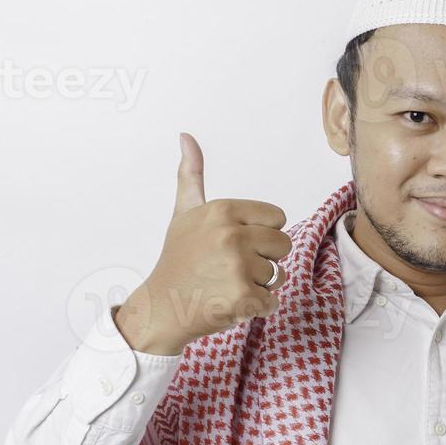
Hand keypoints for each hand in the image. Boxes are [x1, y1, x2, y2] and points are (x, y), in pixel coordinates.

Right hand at [115, 133, 292, 354]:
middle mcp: (231, 235)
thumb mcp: (184, 212)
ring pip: (279, 274)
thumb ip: (192, 175)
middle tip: (231, 268)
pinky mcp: (243, 297)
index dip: (261, 234)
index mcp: (223, 210)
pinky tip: (230, 303)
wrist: (161, 307)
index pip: (277, 218)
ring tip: (227, 285)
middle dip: (264, 260)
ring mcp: (238, 267)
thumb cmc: (178, 260)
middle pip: (283, 244)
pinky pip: (273, 301)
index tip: (236, 245)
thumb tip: (186, 136)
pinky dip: (256, 308)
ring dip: (259, 286)